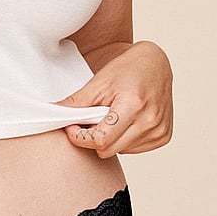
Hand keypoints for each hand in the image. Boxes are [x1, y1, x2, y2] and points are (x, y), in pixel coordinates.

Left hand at [55, 40, 173, 157]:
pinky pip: (134, 150)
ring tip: (110, 118)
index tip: (72, 127)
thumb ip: (76, 103)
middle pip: (108, 150)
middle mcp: (150, 121)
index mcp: (133, 105)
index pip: (100, 139)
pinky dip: (124, 140)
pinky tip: (125, 122)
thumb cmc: (127, 69)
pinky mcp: (164, 136)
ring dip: (110, 140)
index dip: (80, 137)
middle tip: (88, 123)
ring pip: (120, 152)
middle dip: (92, 139)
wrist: (154, 63)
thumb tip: (52, 114)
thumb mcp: (98, 83)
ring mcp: (159, 130)